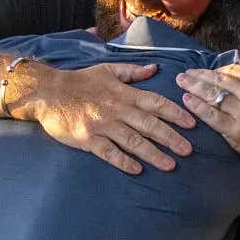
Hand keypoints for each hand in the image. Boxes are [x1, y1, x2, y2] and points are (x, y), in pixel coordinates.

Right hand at [16, 62, 196, 174]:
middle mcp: (116, 109)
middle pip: (148, 124)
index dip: (174, 113)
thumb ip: (132, 72)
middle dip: (170, 137)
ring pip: (133, 141)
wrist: (47, 93)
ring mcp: (102, 125)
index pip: (154, 102)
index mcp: (123, 93)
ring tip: (170, 165)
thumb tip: (155, 69)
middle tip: (188, 150)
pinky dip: (124, 161)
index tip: (191, 124)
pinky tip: (138, 170)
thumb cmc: (80, 81)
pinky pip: (109, 153)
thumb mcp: (107, 70)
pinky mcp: (88, 139)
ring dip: (153, 153)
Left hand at [176, 64, 239, 189]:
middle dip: (198, 75)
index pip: (231, 70)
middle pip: (217, 81)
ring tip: (181, 83)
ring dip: (193, 88)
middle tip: (185, 74)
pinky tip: (187, 101)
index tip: (206, 71)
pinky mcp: (235, 131)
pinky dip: (197, 108)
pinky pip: (211, 117)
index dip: (216, 70)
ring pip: (212, 97)